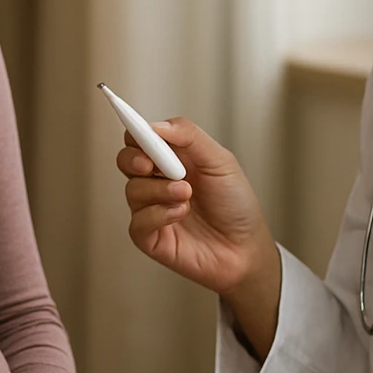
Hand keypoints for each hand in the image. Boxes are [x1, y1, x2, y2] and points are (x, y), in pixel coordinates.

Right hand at [115, 117, 276, 295]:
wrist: (246, 247)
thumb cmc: (235, 204)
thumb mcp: (220, 161)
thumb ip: (190, 138)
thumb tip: (157, 125)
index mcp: (173, 158)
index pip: (141, 138)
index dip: (136, 131)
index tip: (138, 131)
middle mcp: (158, 181)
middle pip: (126, 161)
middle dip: (134, 159)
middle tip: (150, 164)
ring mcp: (152, 209)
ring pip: (132, 190)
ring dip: (159, 189)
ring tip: (186, 194)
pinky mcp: (150, 237)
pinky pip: (138, 222)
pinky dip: (158, 214)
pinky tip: (180, 214)